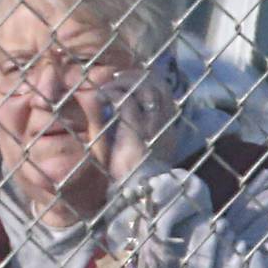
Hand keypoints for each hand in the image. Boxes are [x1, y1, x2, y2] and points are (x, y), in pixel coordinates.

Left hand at [97, 64, 179, 188]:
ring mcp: (152, 125)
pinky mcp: (136, 129)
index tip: (127, 79)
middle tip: (116, 79)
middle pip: (157, 85)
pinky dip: (110, 95)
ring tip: (107, 89)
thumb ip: (132, 123)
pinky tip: (100, 98)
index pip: (165, 92)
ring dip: (122, 84)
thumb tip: (116, 104)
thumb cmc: (133, 170)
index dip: (147, 79)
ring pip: (143, 89)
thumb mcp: (137, 143)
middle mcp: (164, 123)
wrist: (139, 191)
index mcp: (167, 127)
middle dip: (135, 76)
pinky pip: (124, 101)